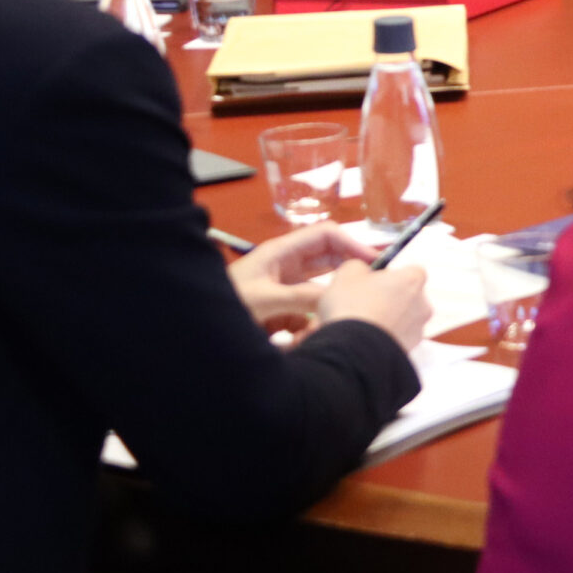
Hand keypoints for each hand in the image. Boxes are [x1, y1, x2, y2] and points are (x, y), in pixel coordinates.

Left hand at [228, 222, 375, 333]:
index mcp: (282, 252)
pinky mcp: (283, 308)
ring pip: (321, 289)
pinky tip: (308, 336)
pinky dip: (312, 323)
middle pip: (328, 259)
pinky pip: (308, 311)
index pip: (326, 235)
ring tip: (334, 317)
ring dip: (327, 303)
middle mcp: (286, 265)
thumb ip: (302, 297)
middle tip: (370, 286)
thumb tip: (336, 298)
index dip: (352, 243)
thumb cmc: (224, 306)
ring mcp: (285, 286)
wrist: (198, 331)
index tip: (373, 261)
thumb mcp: (264, 300)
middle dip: (347, 272)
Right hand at [316, 257, 430, 351]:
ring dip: (386, 320)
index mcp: (414, 278)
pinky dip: (384, 339)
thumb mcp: (347, 273)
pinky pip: (396, 339)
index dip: (388, 276)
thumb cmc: (352, 306)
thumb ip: (359, 265)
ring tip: (360, 325)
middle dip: (388, 299)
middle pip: (406, 296)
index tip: (371, 283)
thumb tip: (362, 270)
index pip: (408, 271)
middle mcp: (423, 303)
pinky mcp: (409, 349)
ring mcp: (418, 329)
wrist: (353, 350)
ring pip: (402, 319)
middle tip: (362, 305)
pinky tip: (365, 340)